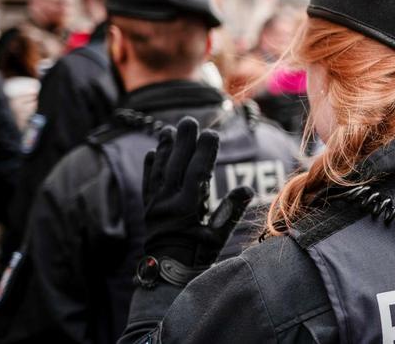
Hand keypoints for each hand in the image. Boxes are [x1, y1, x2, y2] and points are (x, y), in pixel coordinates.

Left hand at [142, 117, 254, 266]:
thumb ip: (230, 212)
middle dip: (183, 141)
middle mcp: (167, 203)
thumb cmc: (197, 256)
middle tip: (189, 121)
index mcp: (187, 208)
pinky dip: (149, 167)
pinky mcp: (147, 209)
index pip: (196, 172)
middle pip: (176, 165)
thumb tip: (247, 189)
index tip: (212, 133)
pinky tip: (152, 153)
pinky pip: (147, 183)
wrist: (166, 274)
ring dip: (164, 149)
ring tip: (167, 129)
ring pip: (159, 171)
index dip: (204, 151)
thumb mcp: (218, 237)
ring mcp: (154, 205)